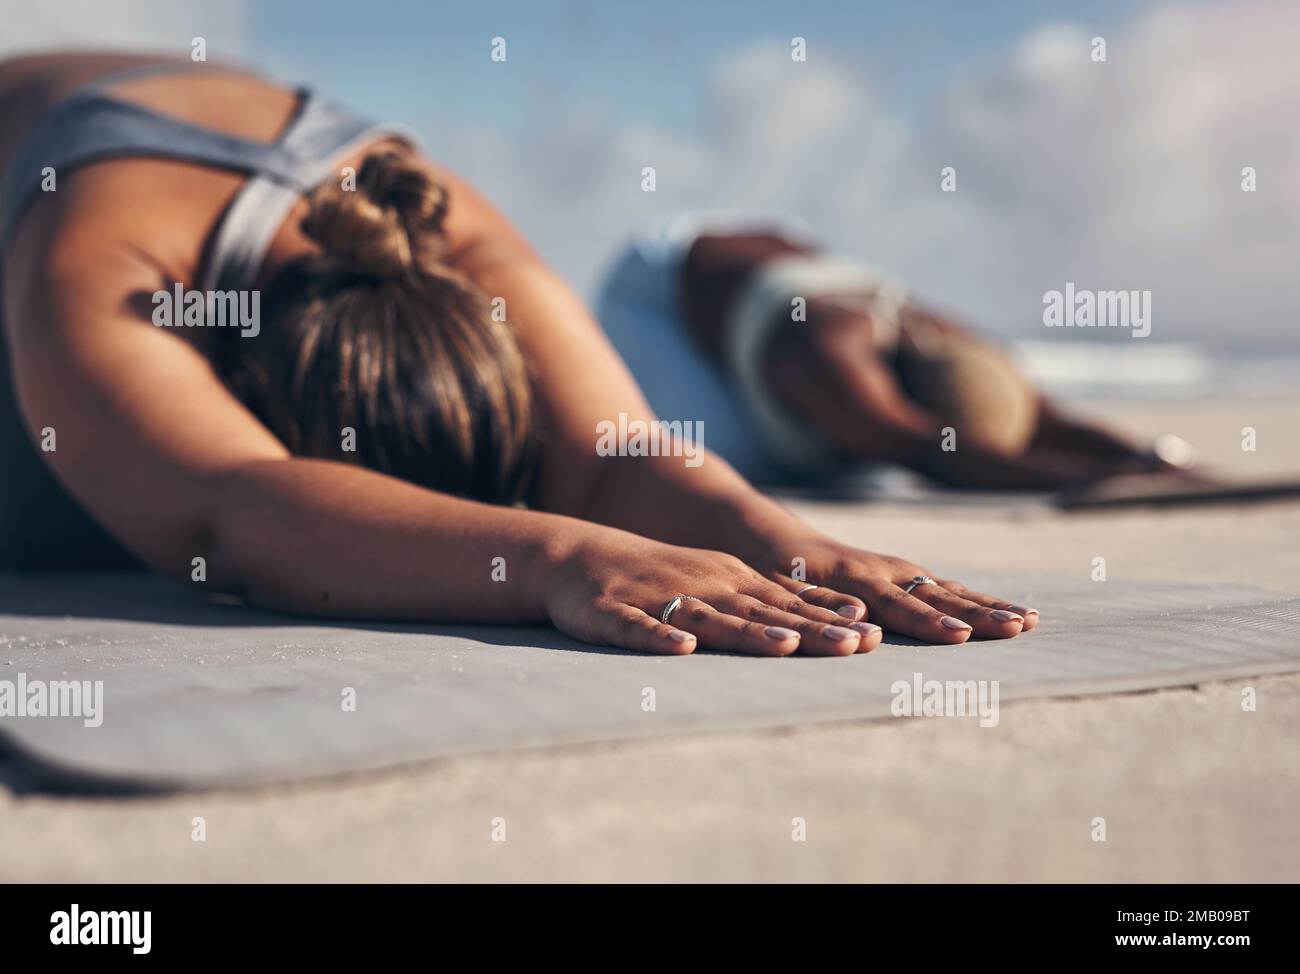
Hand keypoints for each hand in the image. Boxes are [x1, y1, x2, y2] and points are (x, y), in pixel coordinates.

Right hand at [544, 528, 881, 655]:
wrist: (581, 556)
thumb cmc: (663, 577)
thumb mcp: (723, 582)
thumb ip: (774, 603)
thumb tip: (845, 622)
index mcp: (732, 580)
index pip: (789, 602)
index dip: (830, 619)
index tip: (874, 636)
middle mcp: (704, 586)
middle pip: (762, 613)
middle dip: (808, 630)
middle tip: (852, 647)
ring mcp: (660, 599)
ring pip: (709, 618)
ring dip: (747, 633)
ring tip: (784, 647)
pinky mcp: (616, 613)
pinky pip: (639, 629)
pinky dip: (660, 639)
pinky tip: (681, 650)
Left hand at [754, 537, 1037, 643]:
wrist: (774, 538)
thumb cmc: (771, 569)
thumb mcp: (780, 586)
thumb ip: (816, 603)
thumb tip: (857, 618)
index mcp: (850, 576)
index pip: (894, 603)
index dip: (926, 621)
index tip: (958, 636)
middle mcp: (882, 569)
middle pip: (935, 594)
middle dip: (976, 613)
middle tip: (1016, 627)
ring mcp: (898, 570)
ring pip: (950, 590)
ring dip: (988, 606)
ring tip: (1028, 621)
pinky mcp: (907, 575)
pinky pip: (949, 589)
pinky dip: (980, 601)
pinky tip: (1013, 614)